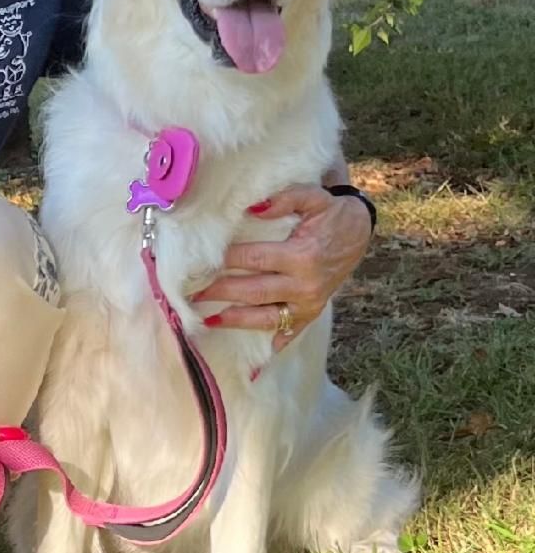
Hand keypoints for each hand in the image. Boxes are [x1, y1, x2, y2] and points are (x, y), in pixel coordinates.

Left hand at [190, 183, 372, 350]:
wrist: (360, 231)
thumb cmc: (331, 212)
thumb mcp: (313, 197)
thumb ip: (284, 199)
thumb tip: (253, 207)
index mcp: (302, 255)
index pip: (255, 259)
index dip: (226, 260)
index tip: (200, 262)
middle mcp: (305, 284)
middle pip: (255, 291)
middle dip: (221, 293)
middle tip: (192, 294)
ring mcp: (309, 302)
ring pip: (267, 317)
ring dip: (237, 321)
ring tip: (208, 321)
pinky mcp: (313, 311)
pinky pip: (290, 332)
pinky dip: (273, 343)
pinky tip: (253, 355)